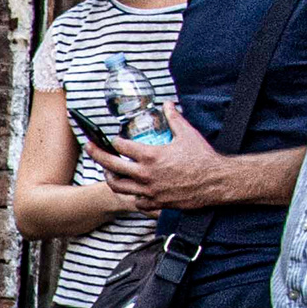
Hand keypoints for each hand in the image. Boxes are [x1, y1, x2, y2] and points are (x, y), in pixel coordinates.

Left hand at [94, 103, 233, 212]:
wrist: (216, 182)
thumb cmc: (203, 158)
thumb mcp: (187, 134)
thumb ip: (173, 118)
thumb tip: (168, 104)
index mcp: (151, 156)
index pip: (122, 147)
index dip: (115, 141)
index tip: (113, 139)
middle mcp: (145, 174)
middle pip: (111, 166)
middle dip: (97, 155)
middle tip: (90, 148)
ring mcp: (149, 191)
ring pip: (118, 186)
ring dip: (110, 178)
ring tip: (107, 171)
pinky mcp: (156, 203)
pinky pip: (136, 202)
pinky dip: (132, 195)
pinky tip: (132, 190)